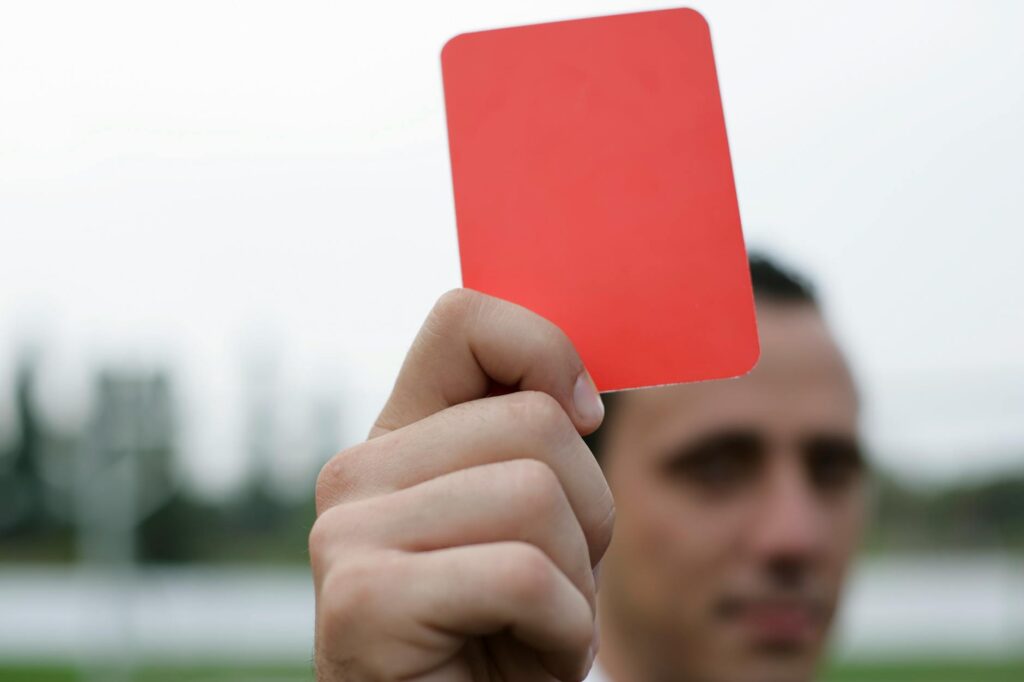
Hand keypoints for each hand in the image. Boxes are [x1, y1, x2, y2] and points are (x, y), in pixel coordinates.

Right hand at [310, 289, 613, 681]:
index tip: (584, 417)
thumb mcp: (528, 519)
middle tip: (553, 582)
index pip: (464, 320)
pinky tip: (527, 660)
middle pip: (535, 421)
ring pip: (536, 495)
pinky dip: (563, 633)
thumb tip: (579, 395)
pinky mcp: (361, 599)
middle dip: (588, 513)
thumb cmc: (508, 630)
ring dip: (577, 584)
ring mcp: (346, 533)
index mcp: (399, 438)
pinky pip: (522, 575)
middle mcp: (357, 473)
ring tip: (535, 625)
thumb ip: (529, 442)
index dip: (545, 350)